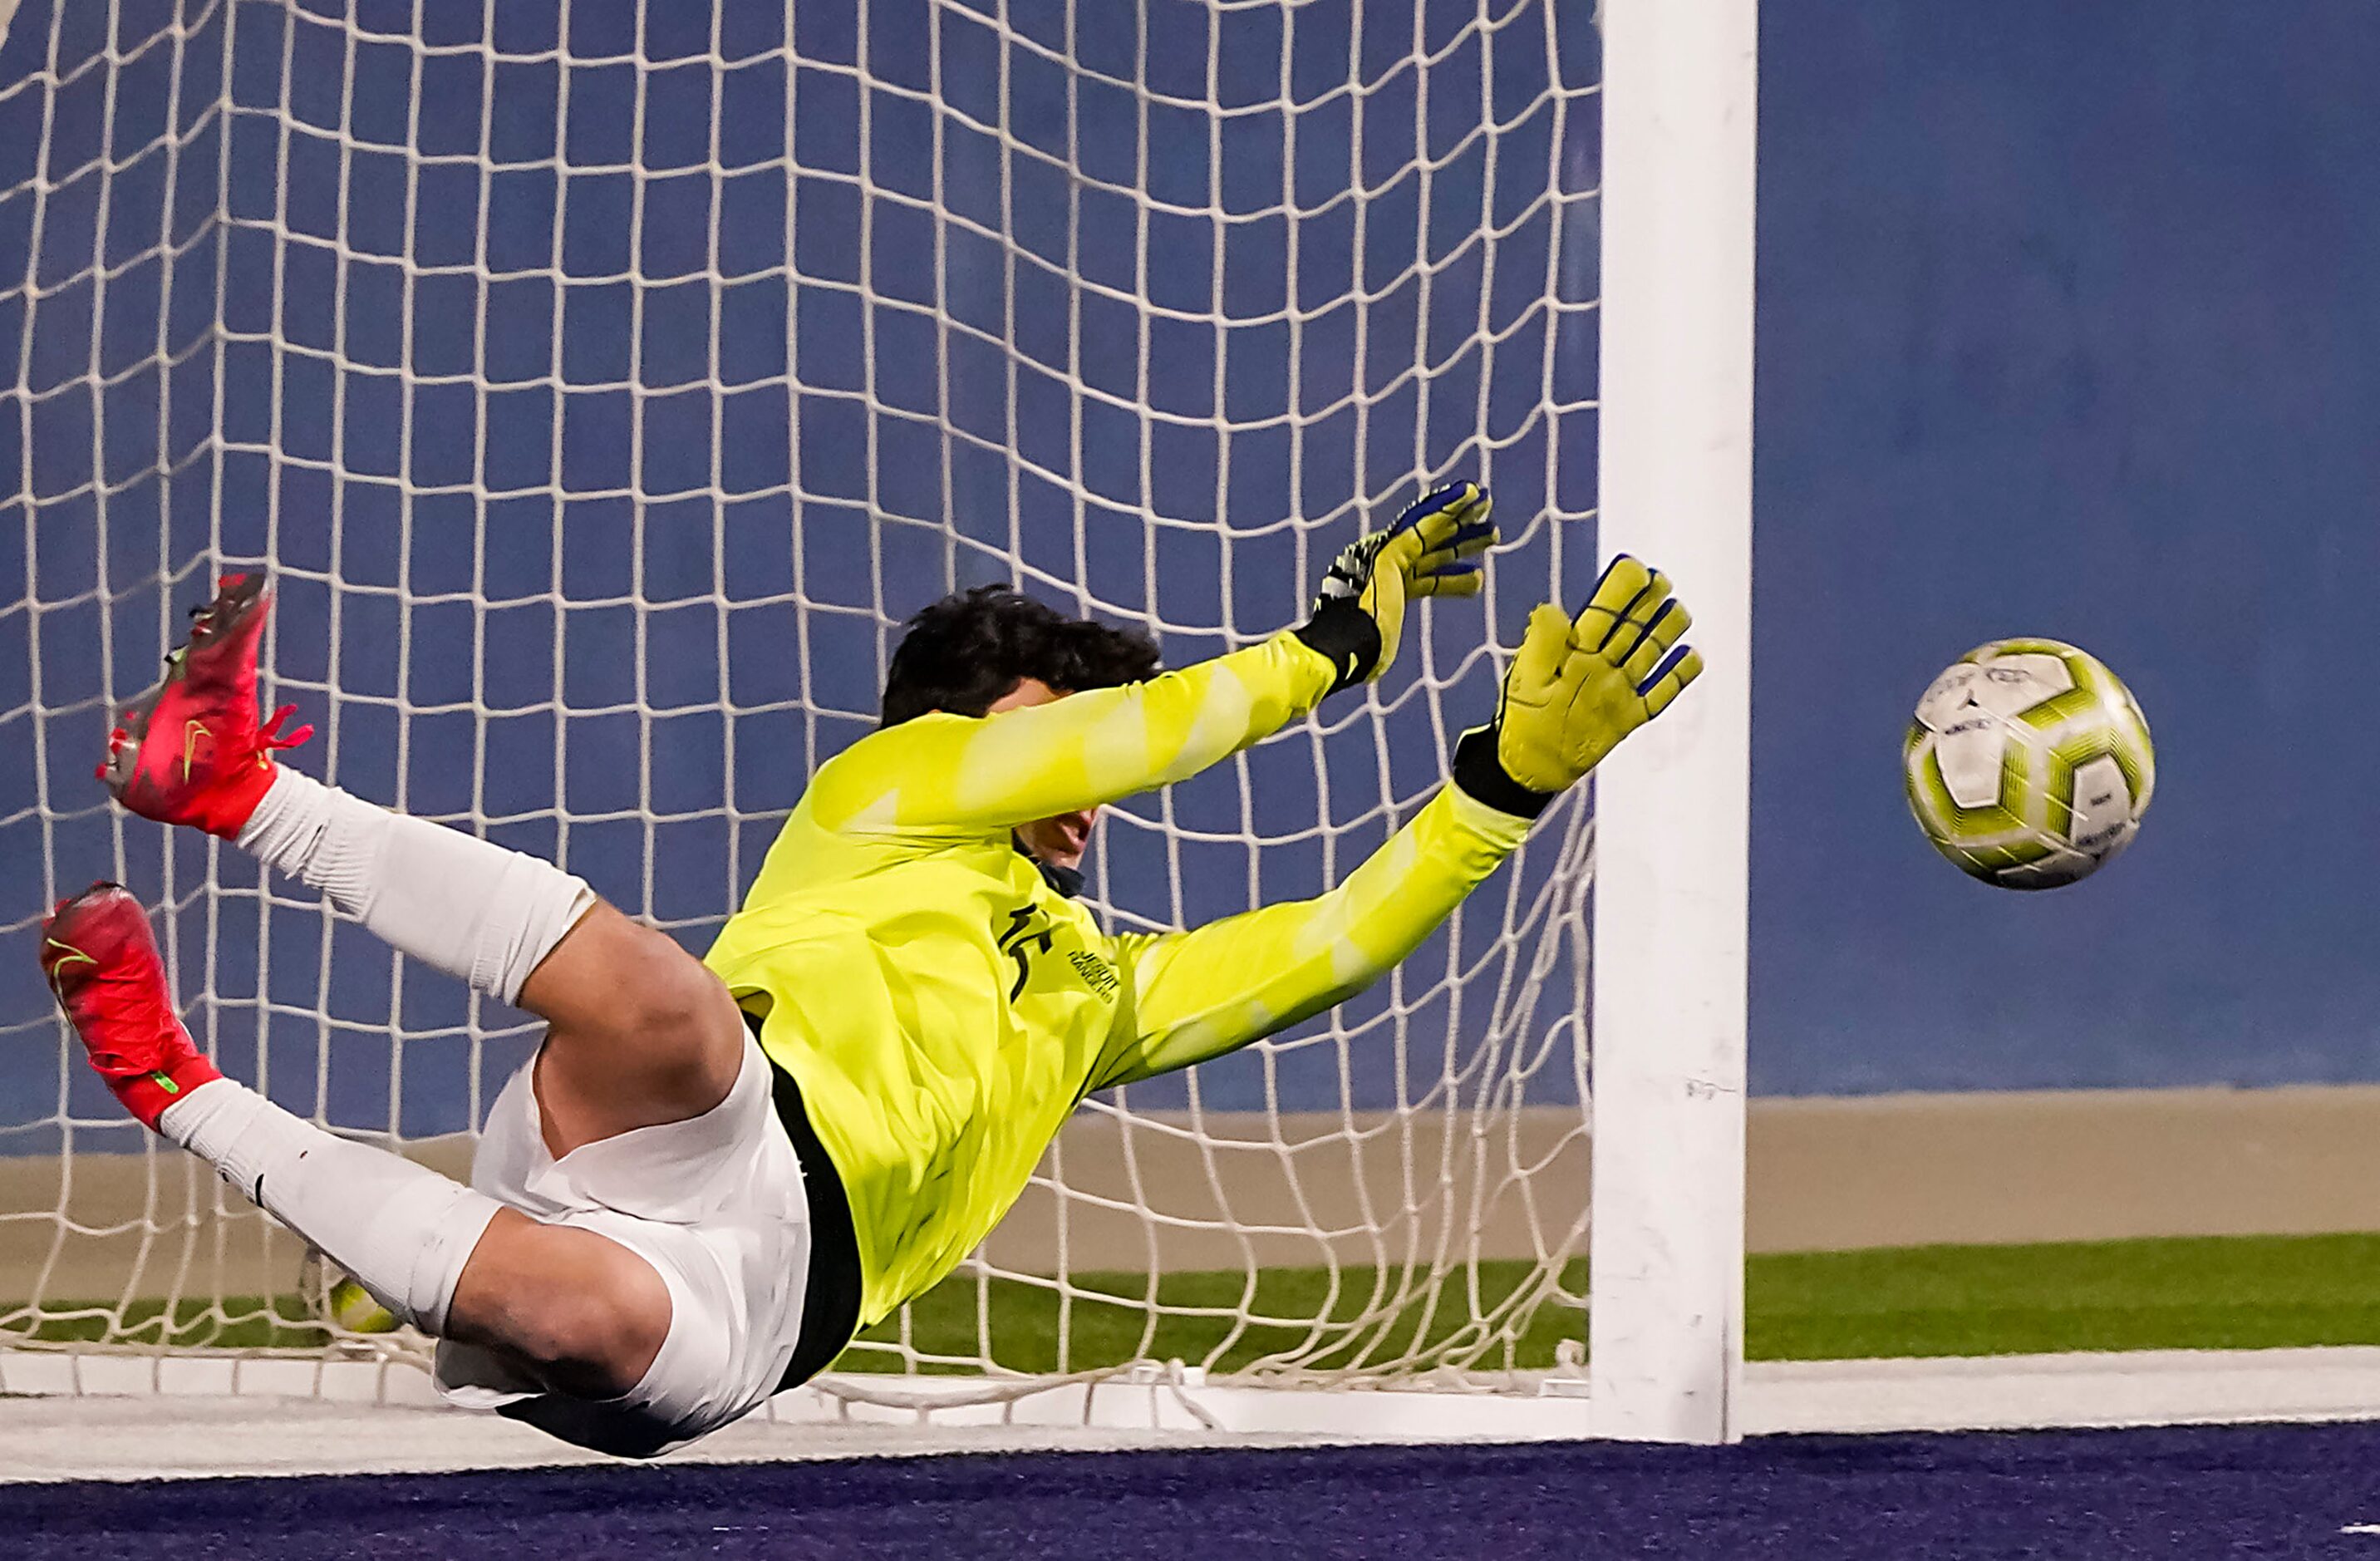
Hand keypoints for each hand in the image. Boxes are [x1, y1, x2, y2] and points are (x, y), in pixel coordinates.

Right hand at [1295, 481, 1496, 693]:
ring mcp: (1391, 559)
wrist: (1345, 643)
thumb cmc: (1359, 653)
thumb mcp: (1379, 648)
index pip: (1430, 578)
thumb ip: (1380, 647)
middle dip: (1464, 537)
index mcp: (1392, 593)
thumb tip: (1371, 670)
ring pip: (1437, 533)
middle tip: (1491, 527)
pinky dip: (1448, 507)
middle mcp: (1393, 571)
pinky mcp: (1392, 550)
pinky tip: (1469, 493)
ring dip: (1464, 517)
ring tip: (1488, 503)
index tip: (1477, 575)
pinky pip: (1426, 524)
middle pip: (1437, 550)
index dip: (1455, 573)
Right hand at [1456, 556, 1702, 809]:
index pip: (1602, 614)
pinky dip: (1679, 677)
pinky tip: (1694, 656)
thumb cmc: (1523, 720)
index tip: (1636, 567)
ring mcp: (1619, 698)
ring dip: (1669, 631)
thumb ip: (1540, 642)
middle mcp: (1603, 675)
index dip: (1622, 588)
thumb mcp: (1521, 678)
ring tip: (1681, 609)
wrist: (1531, 772)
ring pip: (1650, 656)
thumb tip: (1557, 609)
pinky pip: (1661, 696)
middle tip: (1664, 579)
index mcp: (1575, 660)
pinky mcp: (1629, 720)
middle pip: (1631, 630)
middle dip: (1649, 602)